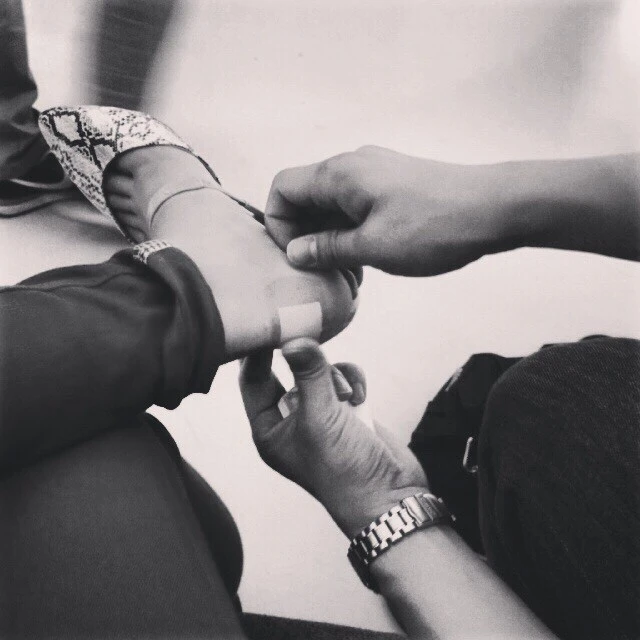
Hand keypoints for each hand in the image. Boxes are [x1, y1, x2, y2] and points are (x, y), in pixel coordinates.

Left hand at [239, 338, 427, 537]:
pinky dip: (353, 383)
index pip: (253, 381)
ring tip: (347, 397)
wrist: (390, 495)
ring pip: (320, 372)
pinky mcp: (347, 411)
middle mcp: (291, 421)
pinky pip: (343, 380)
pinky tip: (362, 398)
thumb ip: (308, 374)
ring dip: (335, 376)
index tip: (269, 324)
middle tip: (309, 337)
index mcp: (269, 429)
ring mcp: (321, 415)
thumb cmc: (344, 469)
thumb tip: (292, 340)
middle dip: (306, 364)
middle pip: (288, 371)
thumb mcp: (321, 418)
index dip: (257, 353)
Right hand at [266, 145, 513, 276]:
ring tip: (348, 269)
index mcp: (339, 174)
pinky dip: (350, 229)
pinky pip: (355, 204)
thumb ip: (327, 248)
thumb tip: (295, 252)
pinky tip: (367, 255)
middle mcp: (352, 164)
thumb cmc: (434, 227)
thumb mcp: (372, 247)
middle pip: (305, 195)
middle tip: (322, 270)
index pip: (282, 188)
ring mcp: (375, 171)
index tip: (295, 257)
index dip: (278, 224)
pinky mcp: (393, 182)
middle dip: (304, 234)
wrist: (495, 208)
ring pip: (331, 203)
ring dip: (329, 235)